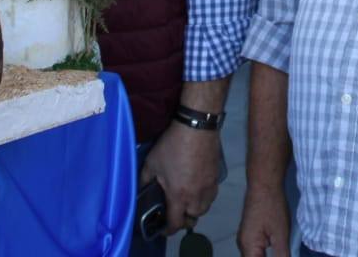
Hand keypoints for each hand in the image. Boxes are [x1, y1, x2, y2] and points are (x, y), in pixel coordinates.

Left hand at [140, 120, 219, 234]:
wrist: (197, 127)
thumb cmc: (172, 146)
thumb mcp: (152, 162)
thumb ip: (145, 179)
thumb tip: (141, 188)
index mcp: (179, 196)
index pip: (176, 222)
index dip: (169, 230)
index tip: (163, 228)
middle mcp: (196, 196)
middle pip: (194, 217)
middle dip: (185, 218)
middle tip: (176, 211)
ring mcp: (209, 186)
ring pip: (205, 207)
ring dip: (196, 208)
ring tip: (188, 200)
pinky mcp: (216, 175)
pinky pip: (212, 194)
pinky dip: (205, 196)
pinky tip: (198, 186)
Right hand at [236, 182, 290, 256]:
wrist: (264, 184)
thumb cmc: (272, 206)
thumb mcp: (281, 234)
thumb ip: (281, 255)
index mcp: (248, 247)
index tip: (281, 256)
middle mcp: (243, 245)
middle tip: (281, 252)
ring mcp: (244, 238)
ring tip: (280, 252)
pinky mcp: (249, 233)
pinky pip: (255, 250)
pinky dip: (263, 255)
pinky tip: (275, 252)